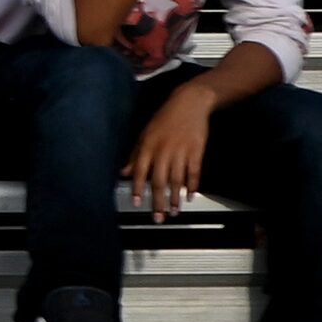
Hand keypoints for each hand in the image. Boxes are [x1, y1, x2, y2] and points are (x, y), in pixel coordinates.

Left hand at [127, 81, 215, 219]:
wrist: (189, 103)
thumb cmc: (164, 118)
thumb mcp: (144, 134)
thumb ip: (135, 155)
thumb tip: (125, 172)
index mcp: (148, 146)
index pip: (141, 172)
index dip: (138, 189)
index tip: (137, 204)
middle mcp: (163, 151)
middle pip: (160, 181)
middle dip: (158, 202)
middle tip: (158, 218)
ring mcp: (181, 152)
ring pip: (177, 180)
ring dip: (175, 198)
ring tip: (174, 212)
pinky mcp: (196, 151)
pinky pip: (194, 172)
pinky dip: (193, 185)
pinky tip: (191, 196)